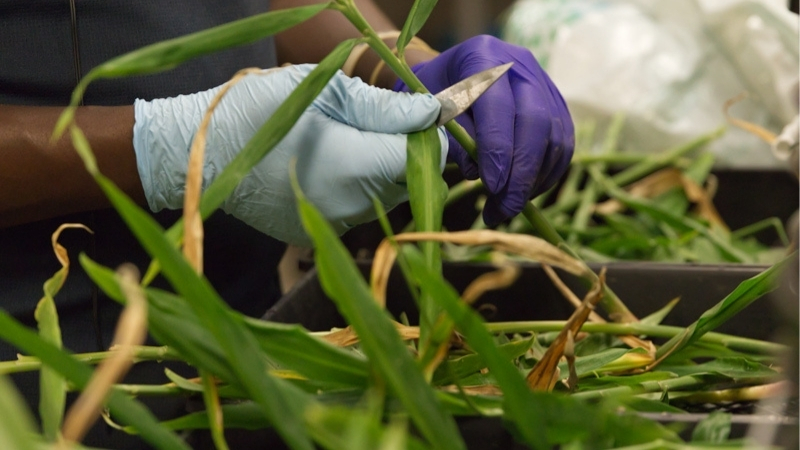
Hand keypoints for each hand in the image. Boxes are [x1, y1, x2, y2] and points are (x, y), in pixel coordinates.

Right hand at [133, 64, 446, 245]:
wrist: (199, 153)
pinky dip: (350, 191)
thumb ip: (382, 106)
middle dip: (400, 154)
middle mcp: (350, 206)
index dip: (424, 137)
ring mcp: (331, 226)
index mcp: (355, 167)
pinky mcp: (313, 235)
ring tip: (340, 144)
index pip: (424, 161)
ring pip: (382, 200)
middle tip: (368, 124)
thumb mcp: (322, 90)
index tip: (408, 118)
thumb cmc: (257, 109)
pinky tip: (320, 168)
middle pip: (405, 183)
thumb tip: (432, 114)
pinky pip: (352, 213)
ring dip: (376, 173)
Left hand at [395, 35, 573, 225]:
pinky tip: (525, 193)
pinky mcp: (555, 104)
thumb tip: (477, 171)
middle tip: (504, 208)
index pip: (499, 106)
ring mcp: (542, 82)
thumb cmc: (430, 97)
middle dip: (522, 173)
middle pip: (536, 122)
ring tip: (508, 206)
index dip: (498, 149)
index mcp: (482, 57)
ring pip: (555, 136)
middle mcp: (519, 65)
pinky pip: (563, 143)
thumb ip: (450, 137)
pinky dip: (547, 174)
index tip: (492, 186)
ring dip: (535, 179)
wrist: (447, 78)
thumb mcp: (427, 113)